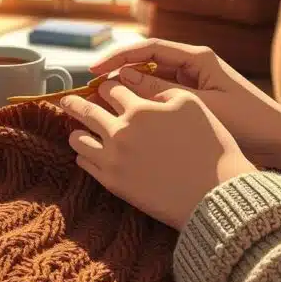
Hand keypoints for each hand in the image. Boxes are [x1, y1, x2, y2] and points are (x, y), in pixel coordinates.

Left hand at [60, 80, 255, 229]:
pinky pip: (86, 163)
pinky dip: (84, 154)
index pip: (111, 88)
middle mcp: (120, 131)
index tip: (105, 88)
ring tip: (77, 130)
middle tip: (67, 101)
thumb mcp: (191, 105)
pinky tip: (88, 153)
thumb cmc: (209, 147)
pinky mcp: (112, 183)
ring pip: (79, 139)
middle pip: (86, 110)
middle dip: (75, 103)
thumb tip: (142, 90)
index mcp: (139, 109)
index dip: (108, 86)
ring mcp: (113, 158)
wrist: (213, 195)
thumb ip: (161, 92)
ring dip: (78, 131)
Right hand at [90, 39, 280, 184]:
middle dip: (116, 71)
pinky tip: (125, 115)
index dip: (117, 57)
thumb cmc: (248, 123)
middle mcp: (193, 64)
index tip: (94, 71)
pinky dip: (141, 102)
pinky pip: (159, 95)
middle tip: (90, 86)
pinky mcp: (194, 99)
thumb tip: (123, 79)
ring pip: (150, 79)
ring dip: (126, 88)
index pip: (147, 48)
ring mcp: (193, 81)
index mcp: (198, 57)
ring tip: (101, 102)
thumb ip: (161, 92)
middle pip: (145, 61)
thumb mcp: (200, 106)